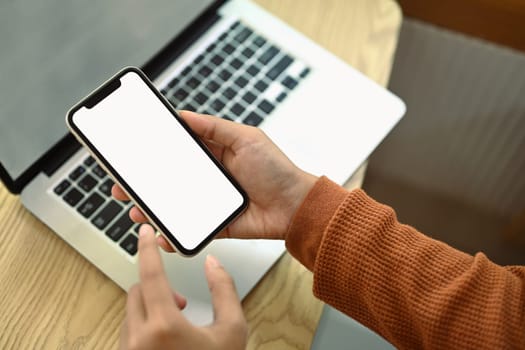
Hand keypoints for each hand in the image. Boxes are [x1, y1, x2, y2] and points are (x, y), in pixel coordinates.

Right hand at [113, 110, 316, 251]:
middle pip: (168, 180)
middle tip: (121, 185)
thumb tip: (182, 114)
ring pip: (173, 206)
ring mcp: (210, 203)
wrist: (296, 206)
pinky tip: (160, 234)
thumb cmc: (276, 169)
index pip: (176, 152)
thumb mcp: (245, 137)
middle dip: (143, 184)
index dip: (153, 153)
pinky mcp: (216, 224)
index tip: (132, 154)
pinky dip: (173, 235)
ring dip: (151, 209)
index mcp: (214, 155)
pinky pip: (190, 230)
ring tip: (135, 210)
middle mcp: (209, 178)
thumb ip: (213, 127)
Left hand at [119, 224, 246, 349]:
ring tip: (175, 326)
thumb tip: (213, 264)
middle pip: (138, 291)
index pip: (151, 275)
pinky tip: (163, 338)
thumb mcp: (232, 330)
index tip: (144, 232)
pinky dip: (143, 327)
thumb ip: (224, 290)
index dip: (148, 249)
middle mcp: (139, 339)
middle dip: (158, 290)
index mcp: (165, 326)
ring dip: (150, 309)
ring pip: (130, 312)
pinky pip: (127, 331)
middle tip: (181, 304)